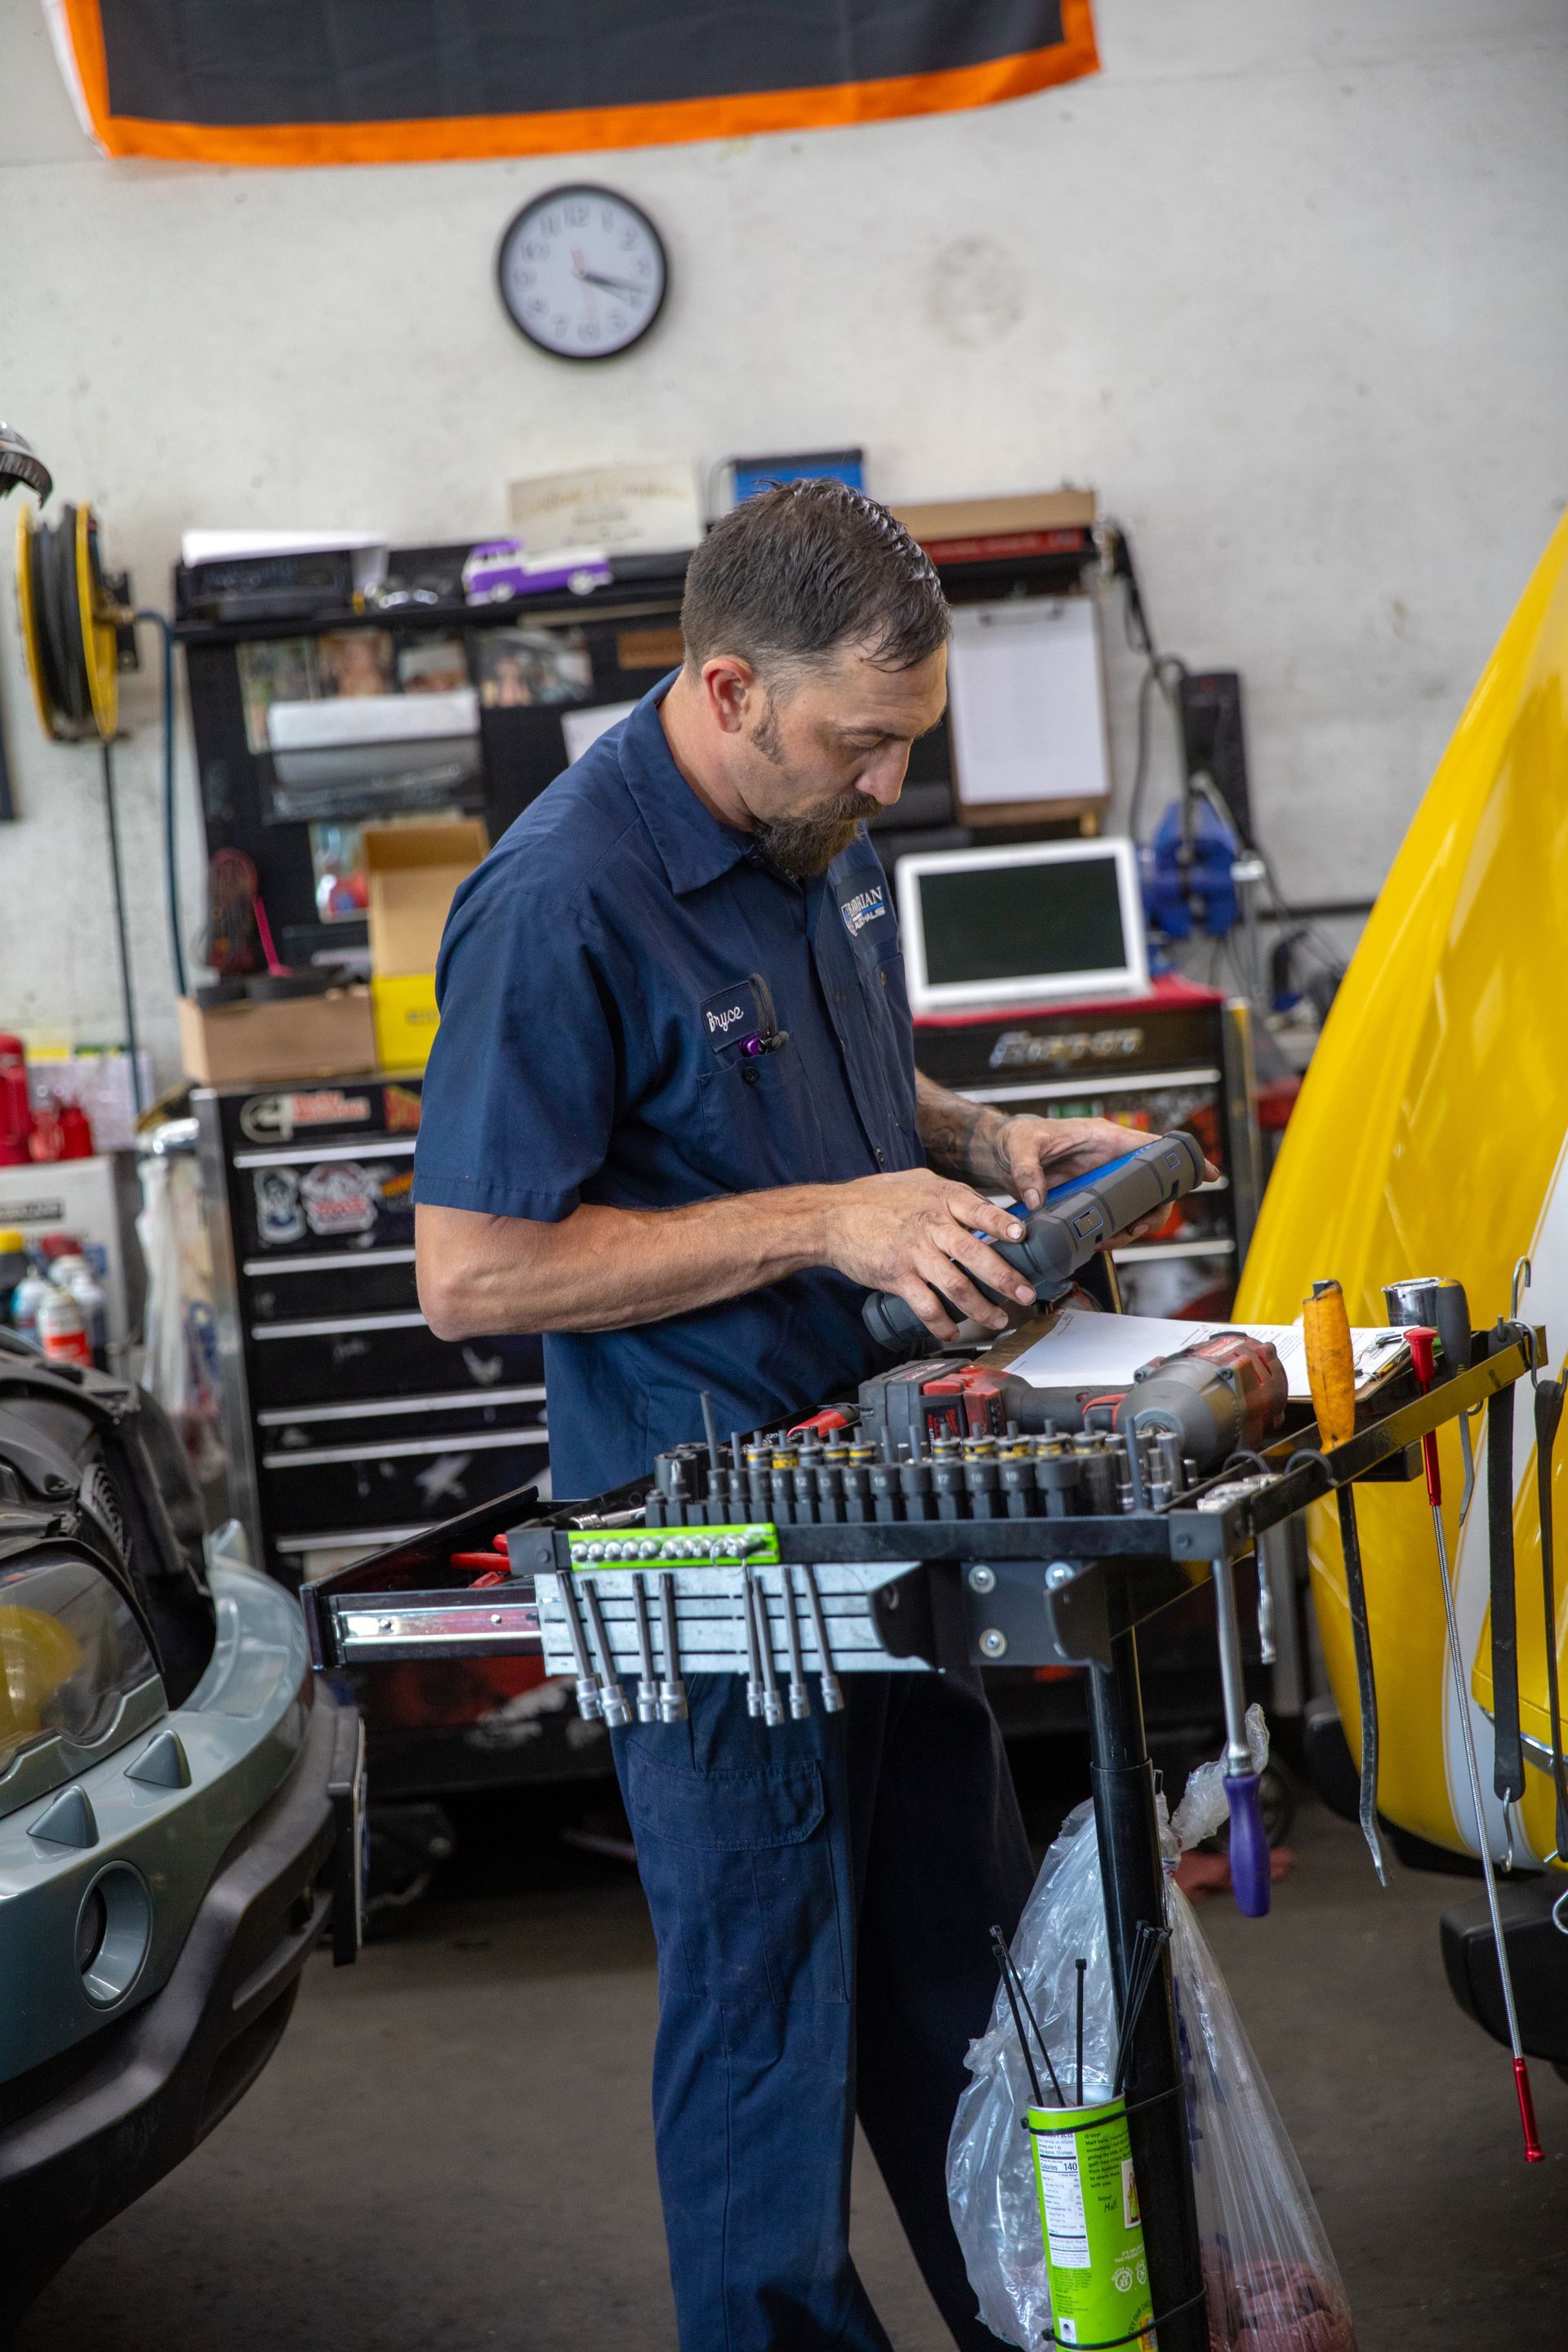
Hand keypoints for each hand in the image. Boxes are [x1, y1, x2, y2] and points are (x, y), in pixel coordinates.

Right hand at [824, 1168, 1038, 1342]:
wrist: (831, 1217)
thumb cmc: (875, 1198)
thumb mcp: (918, 1182)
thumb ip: (952, 1194)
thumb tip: (986, 1206)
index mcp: (940, 1199)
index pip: (980, 1211)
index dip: (1002, 1224)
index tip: (1022, 1237)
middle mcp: (930, 1225)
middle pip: (976, 1255)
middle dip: (1006, 1278)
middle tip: (1027, 1294)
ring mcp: (914, 1253)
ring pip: (956, 1286)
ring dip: (982, 1308)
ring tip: (998, 1319)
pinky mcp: (897, 1277)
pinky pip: (926, 1306)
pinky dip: (943, 1323)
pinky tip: (953, 1330)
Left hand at [987, 1116, 1219, 1232]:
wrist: (999, 1153)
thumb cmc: (1015, 1139)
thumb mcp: (1019, 1149)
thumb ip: (1026, 1171)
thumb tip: (1036, 1198)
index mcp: (1103, 1138)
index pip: (1152, 1146)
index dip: (1182, 1160)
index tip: (1208, 1173)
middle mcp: (1109, 1159)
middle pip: (1152, 1184)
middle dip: (1154, 1209)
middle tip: (1138, 1229)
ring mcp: (1102, 1180)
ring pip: (1136, 1205)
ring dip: (1133, 1226)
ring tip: (1113, 1239)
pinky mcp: (1090, 1197)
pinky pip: (1114, 1216)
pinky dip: (1114, 1231)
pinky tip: (1100, 1242)